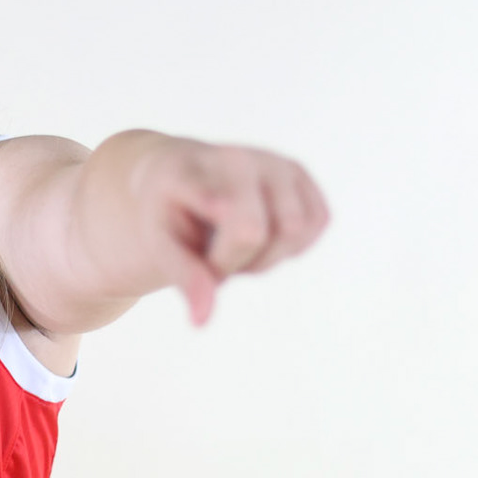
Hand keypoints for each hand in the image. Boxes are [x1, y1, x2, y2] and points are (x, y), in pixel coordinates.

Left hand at [127, 138, 329, 325]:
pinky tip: (263, 234)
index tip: (220, 206)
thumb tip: (203, 320)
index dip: (218, 200)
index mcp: (185, 171)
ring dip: (264, 258)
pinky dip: (291, 245)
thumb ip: (183, 277)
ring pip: (293, 230)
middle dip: (232, 263)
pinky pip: (316, 223)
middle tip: (210, 258)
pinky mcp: (301, 173)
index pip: (208, 192)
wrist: (183, 174)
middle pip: (253, 232)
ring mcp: (271, 161)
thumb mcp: (161, 244)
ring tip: (233, 244)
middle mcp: (234, 157)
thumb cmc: (169, 213)